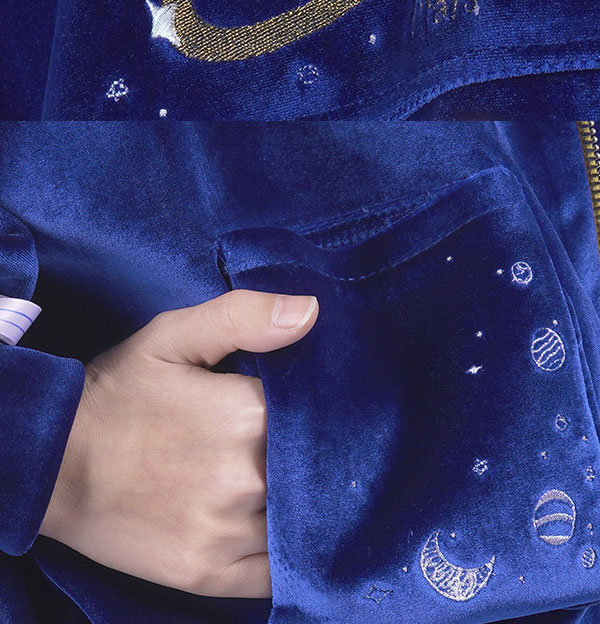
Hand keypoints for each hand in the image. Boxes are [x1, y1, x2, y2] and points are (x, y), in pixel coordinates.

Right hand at [39, 291, 317, 596]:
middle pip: (317, 469)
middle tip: (298, 444)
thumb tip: (311, 311)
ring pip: (303, 522)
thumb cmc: (116, 394)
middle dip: (315, 456)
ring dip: (304, 503)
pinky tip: (277, 527)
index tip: (310, 407)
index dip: (320, 411)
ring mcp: (228, 534)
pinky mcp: (210, 576)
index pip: (320, 415)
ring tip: (283, 481)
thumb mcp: (171, 335)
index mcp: (245, 415)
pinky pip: (278, 573)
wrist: (50, 463)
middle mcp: (245, 479)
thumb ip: (243, 316)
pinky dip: (289, 553)